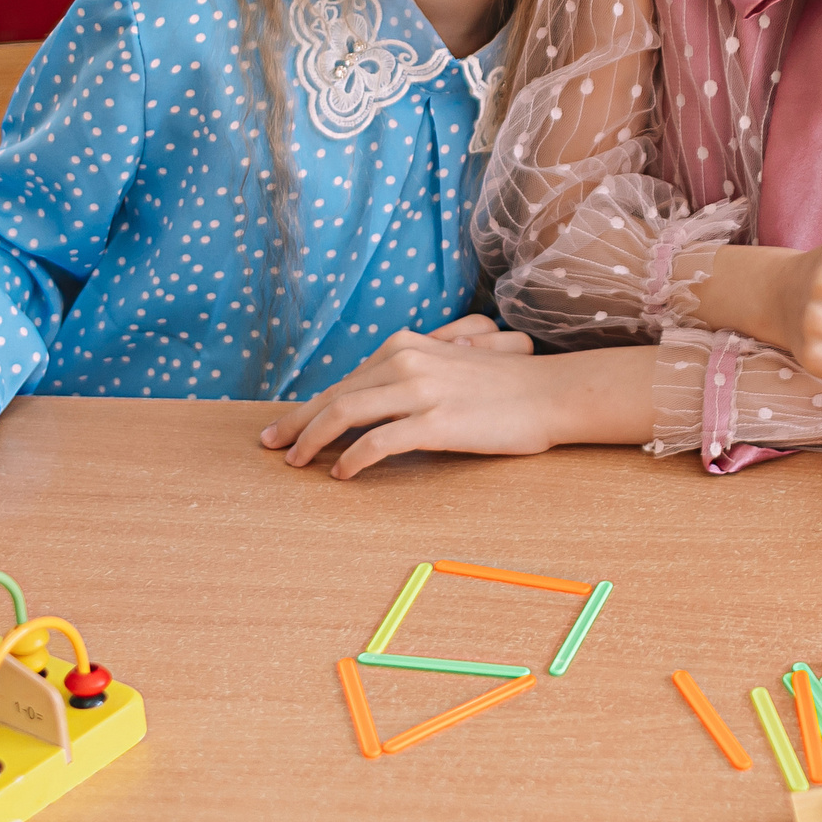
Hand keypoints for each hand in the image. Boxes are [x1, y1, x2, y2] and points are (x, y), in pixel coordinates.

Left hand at [258, 315, 543, 478]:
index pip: (345, 379)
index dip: (310, 405)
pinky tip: (342, 475)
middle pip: (334, 394)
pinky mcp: (435, 422)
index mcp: (406, 346)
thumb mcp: (450, 365)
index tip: (287, 425)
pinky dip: (351, 459)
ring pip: (344, 414)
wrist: (551, 393)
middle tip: (271, 445)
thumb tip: (373, 400)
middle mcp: (405, 361)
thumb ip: (411, 374)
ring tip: (296, 463)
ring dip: (311, 440)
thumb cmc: (505, 386)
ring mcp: (419, 391)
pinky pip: (377, 443)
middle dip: (296, 422)